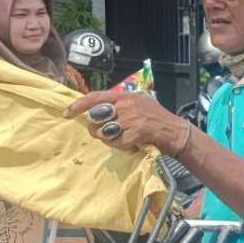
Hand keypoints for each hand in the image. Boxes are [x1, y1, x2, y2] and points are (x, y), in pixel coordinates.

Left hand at [64, 91, 187, 154]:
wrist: (178, 133)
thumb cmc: (157, 120)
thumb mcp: (138, 104)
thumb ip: (119, 106)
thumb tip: (94, 112)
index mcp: (125, 95)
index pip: (94, 97)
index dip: (77, 105)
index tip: (66, 113)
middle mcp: (127, 104)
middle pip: (95, 117)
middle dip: (95, 128)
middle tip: (104, 133)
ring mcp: (132, 118)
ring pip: (104, 132)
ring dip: (109, 139)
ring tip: (121, 138)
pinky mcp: (137, 132)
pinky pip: (116, 143)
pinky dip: (121, 147)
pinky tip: (131, 144)